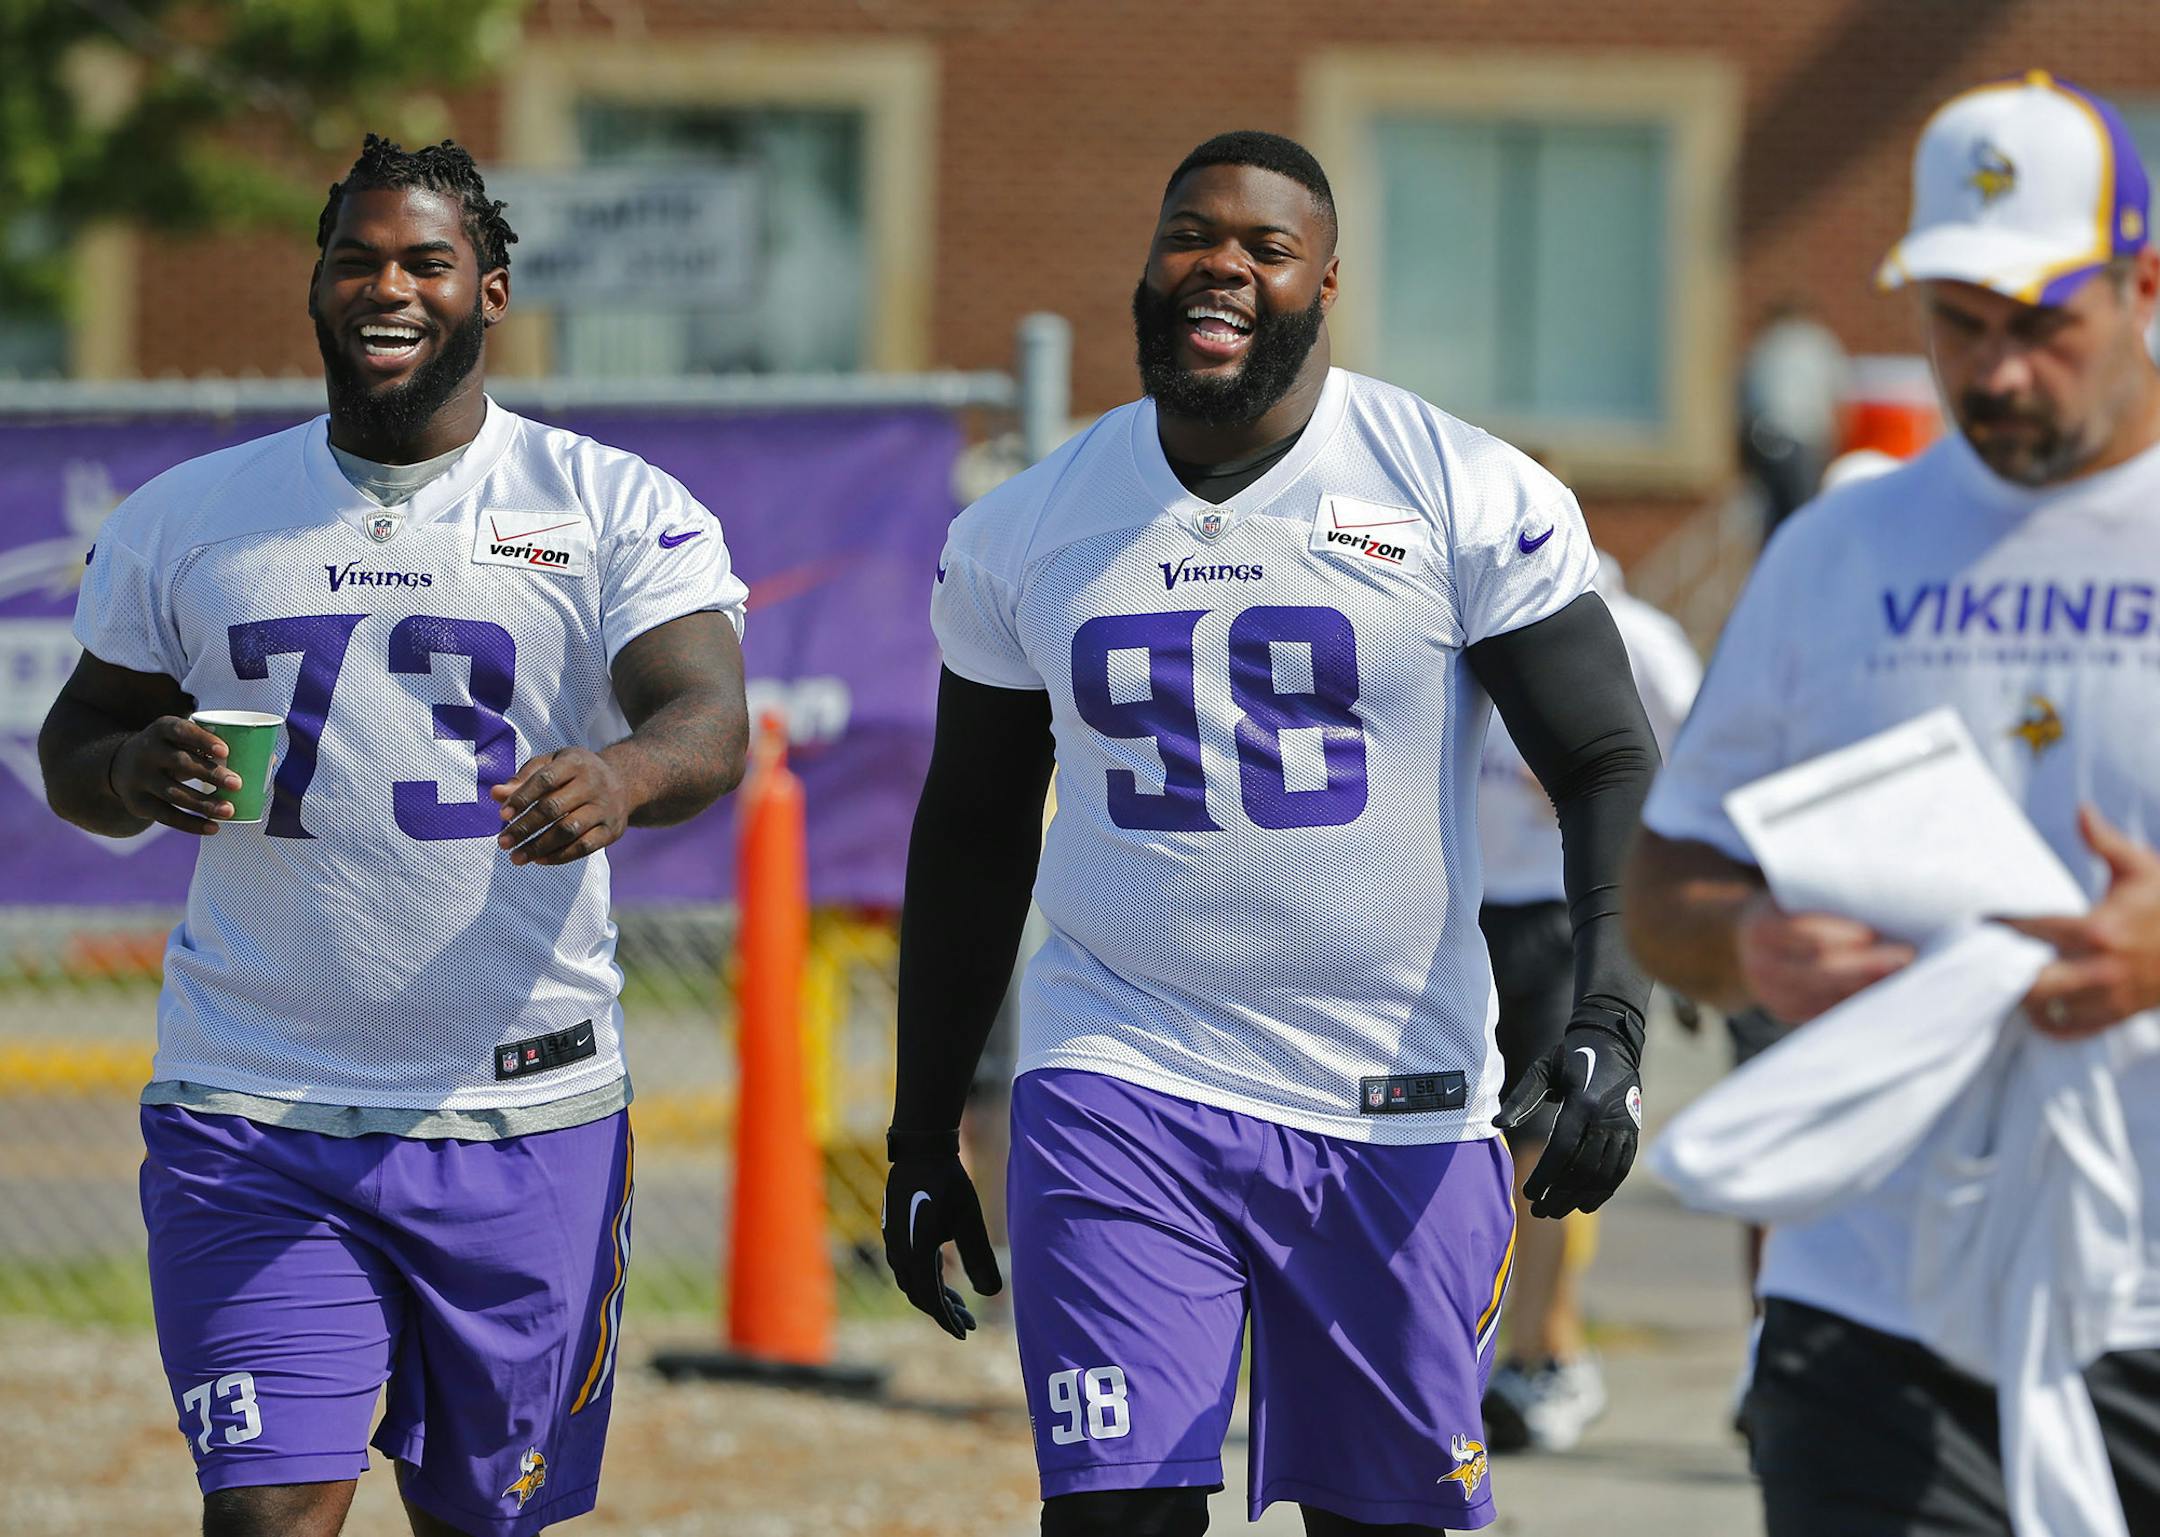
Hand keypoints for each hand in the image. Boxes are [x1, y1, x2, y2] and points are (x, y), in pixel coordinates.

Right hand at [109, 717, 241, 834]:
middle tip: (238, 784)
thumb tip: (271, 760)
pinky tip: (213, 827)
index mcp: (162, 729)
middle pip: (180, 763)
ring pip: (174, 793)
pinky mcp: (138, 802)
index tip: (226, 752)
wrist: (121, 766)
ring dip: (204, 804)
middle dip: (211, 774)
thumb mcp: (182, 740)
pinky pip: (166, 815)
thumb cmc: (171, 750)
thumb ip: (218, 748)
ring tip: (229, 810)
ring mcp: (140, 778)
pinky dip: (190, 824)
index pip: (181, 731)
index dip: (202, 740)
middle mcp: (147, 751)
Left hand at [492, 748, 632, 865]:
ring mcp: (605, 808)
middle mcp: (594, 783)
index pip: (545, 780)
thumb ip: (525, 778)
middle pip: (554, 808)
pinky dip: (560, 856)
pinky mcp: (612, 830)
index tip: (503, 816)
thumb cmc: (576, 773)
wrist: (624, 782)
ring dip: (539, 846)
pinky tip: (539, 860)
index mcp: (576, 762)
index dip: (522, 798)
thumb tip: (496, 794)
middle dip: (525, 827)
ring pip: (568, 830)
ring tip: (516, 857)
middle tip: (503, 842)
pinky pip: (584, 847)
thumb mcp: (553, 764)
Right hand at [882, 1143, 1001, 1338]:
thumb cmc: (948, 1182)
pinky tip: (942, 1278)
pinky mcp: (895, 1233)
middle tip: (967, 1324)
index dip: (947, 1319)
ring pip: (912, 1282)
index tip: (964, 1332)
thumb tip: (992, 1295)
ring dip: (934, 1296)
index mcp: (916, 1253)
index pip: (930, 1299)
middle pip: (919, 1295)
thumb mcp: (969, 1220)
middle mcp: (899, 1252)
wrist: (920, 1150)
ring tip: (958, 1305)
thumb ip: (979, 1257)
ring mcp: (894, 1243)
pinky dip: (925, 1280)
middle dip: (943, 1312)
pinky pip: (908, 1267)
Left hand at [1495, 1016, 1643, 1217]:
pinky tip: (1586, 1204)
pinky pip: (1620, 1169)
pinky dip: (1604, 1190)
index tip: (1529, 1194)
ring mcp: (1624, 1128)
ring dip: (1579, 1198)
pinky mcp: (1632, 1132)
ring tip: (1557, 1212)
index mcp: (1583, 1103)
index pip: (1562, 1150)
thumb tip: (1496, 1124)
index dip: (1546, 1176)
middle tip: (1539, 1212)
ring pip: (1603, 1174)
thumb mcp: (1542, 1069)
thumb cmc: (1570, 1056)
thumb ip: (1520, 1099)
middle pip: (1583, 1169)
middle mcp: (1607, 1119)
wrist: (1612, 1042)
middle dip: (1560, 1195)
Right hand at [1735, 893, 1915, 1021]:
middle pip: (1820, 969)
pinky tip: (1885, 993)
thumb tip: (1882, 910)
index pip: (1805, 932)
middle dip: (1866, 965)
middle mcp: (1762, 966)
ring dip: (1868, 987)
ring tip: (1905, 976)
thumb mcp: (1792, 897)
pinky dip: (1858, 1003)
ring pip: (1828, 996)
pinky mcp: (1789, 1014)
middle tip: (1906, 958)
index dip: (1843, 933)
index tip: (1878, 933)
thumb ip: (1824, 902)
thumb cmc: (1787, 911)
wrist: (1749, 944)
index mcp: (1761, 929)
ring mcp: (1773, 995)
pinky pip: (1829, 1012)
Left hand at [1999, 805, 2159, 1039]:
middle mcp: (2102, 968)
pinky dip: (2047, 1020)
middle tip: (1986, 959)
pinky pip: (2069, 1028)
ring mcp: (2110, 997)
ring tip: (2004, 981)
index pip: (2033, 930)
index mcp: (2100, 929)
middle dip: (2005, 972)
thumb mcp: (2141, 867)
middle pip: (2033, 982)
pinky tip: (2033, 1006)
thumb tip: (2082, 810)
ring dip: (2022, 998)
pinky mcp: (2118, 1015)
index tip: (1982, 921)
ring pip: (2046, 1010)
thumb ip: (2105, 842)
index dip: (2001, 926)